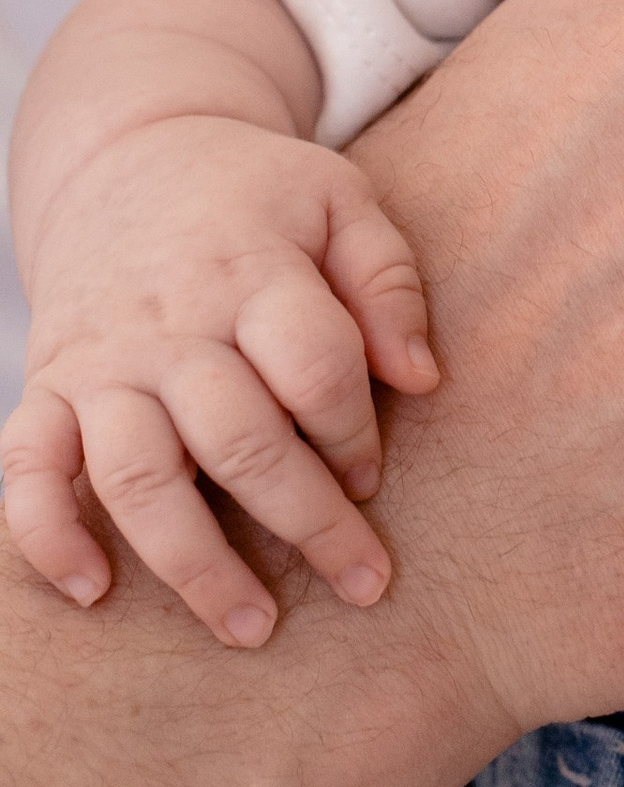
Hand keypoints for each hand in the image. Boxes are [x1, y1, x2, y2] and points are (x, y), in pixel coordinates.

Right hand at [3, 117, 432, 642]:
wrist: (128, 157)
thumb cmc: (258, 196)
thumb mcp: (341, 199)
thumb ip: (389, 280)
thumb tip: (422, 378)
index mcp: (251, 270)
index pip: (315, 368)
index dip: (354, 432)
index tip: (374, 476)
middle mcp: (170, 325)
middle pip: (239, 440)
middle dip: (308, 522)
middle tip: (363, 582)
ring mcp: (100, 362)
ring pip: (137, 476)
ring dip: (194, 563)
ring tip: (253, 628)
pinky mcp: (46, 387)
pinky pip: (26, 471)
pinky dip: (47, 536)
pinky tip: (96, 592)